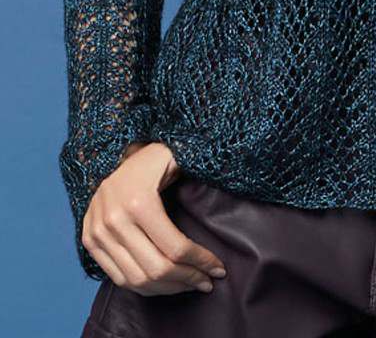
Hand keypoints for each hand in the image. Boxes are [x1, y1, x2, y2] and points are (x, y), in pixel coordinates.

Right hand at [81, 141, 226, 295]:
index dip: (201, 263)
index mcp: (139, 202)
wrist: (112, 153)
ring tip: (190, 284)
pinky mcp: (90, 241)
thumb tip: (220, 193)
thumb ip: (195, 179)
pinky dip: (144, 287)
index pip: (175, 248)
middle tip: (208, 282)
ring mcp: (98, 233)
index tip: (219, 269)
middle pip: (156, 269)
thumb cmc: (152, 158)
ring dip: (168, 288)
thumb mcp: (175, 160)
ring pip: (137, 279)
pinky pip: (118, 278)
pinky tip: (165, 284)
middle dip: (187, 279)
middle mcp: (114, 220)